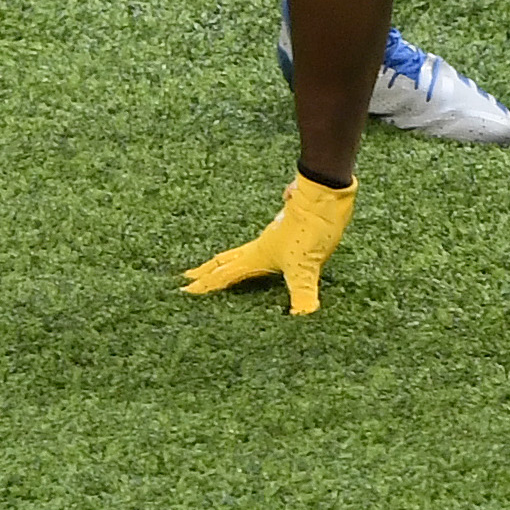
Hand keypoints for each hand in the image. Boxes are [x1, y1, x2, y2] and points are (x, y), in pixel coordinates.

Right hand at [182, 173, 357, 313]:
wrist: (326, 191)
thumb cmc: (312, 226)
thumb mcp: (306, 266)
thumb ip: (302, 294)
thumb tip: (302, 318)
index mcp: (258, 255)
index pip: (225, 274)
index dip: (206, 285)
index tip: (184, 290)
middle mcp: (262, 246)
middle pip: (227, 260)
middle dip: (207, 271)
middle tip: (187, 277)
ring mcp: (275, 235)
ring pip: (243, 251)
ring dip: (227, 260)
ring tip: (217, 266)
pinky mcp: (290, 228)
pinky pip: (264, 244)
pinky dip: (254, 251)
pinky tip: (262, 250)